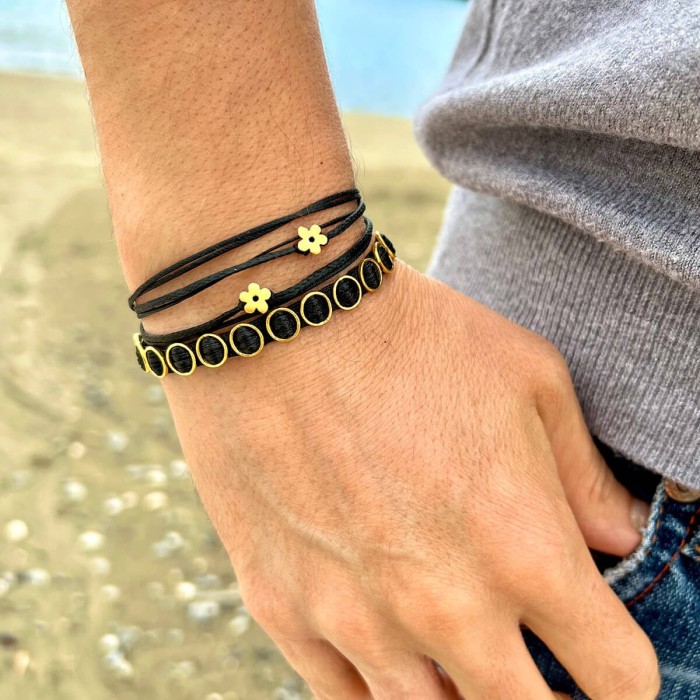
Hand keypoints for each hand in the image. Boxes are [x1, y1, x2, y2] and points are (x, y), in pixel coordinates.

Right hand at [162, 259, 659, 698]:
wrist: (276, 317)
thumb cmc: (410, 334)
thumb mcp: (528, 377)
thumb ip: (582, 474)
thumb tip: (619, 539)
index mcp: (521, 547)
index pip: (615, 676)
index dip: (626, 681)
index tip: (612, 666)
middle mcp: (443, 605)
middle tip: (533, 667)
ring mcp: (354, 618)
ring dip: (456, 694)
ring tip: (457, 658)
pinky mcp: (282, 607)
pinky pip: (342, 698)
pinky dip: (377, 688)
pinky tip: (388, 653)